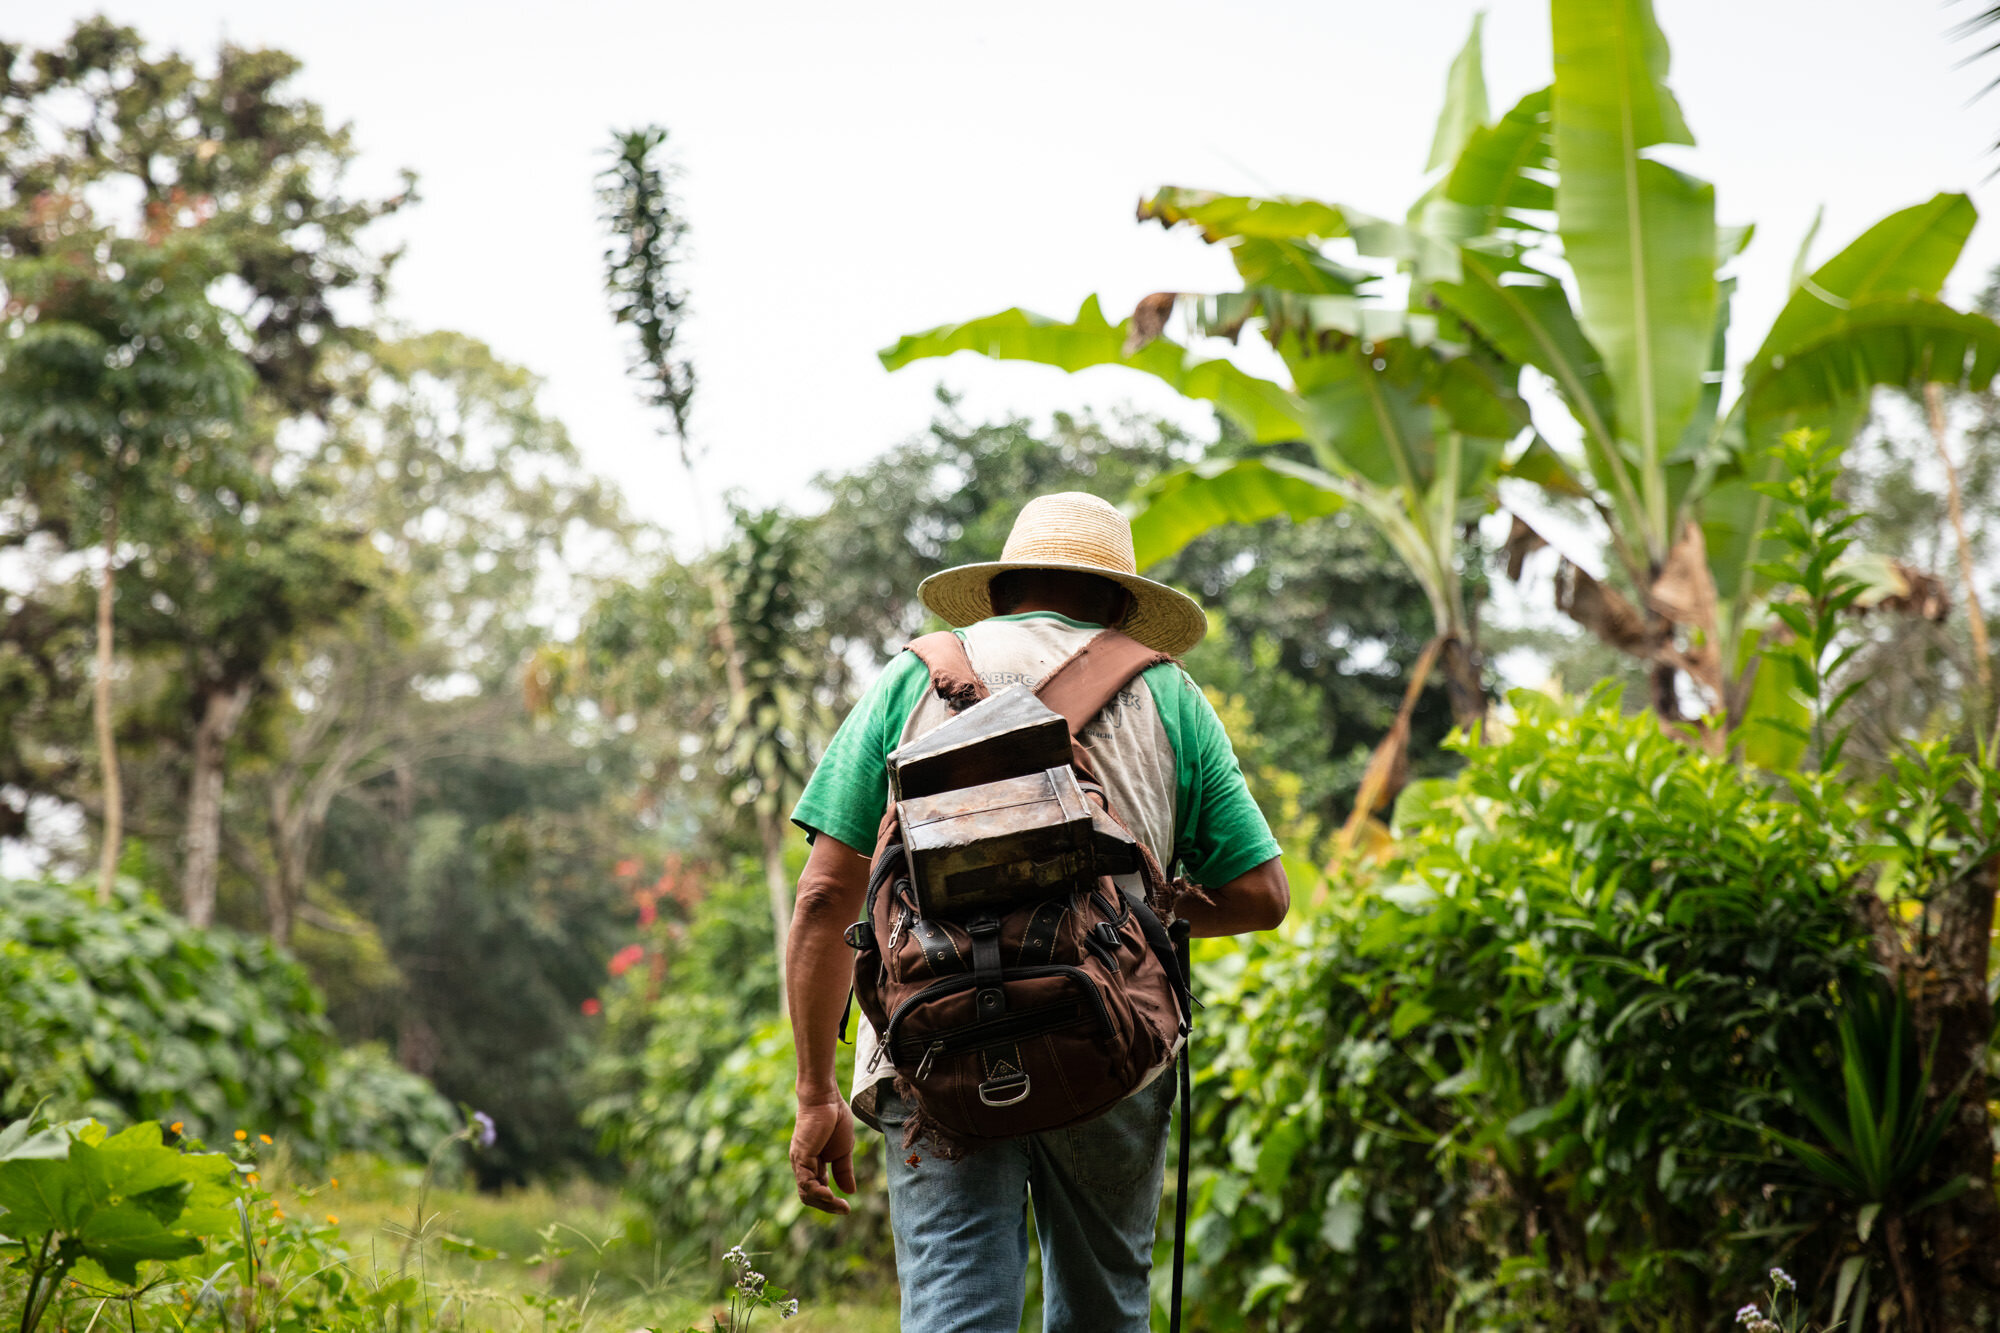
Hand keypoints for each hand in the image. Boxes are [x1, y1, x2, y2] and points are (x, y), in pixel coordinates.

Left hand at [790, 1094, 856, 1215]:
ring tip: (840, 1205)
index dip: (831, 1203)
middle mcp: (804, 1166)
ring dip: (823, 1203)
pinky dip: (817, 1192)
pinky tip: (830, 1195)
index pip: (817, 1192)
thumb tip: (850, 1191)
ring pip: (806, 1193)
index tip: (847, 1208)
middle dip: (827, 1207)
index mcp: (813, 1165)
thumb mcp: (844, 1151)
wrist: (826, 1099)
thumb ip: (844, 1171)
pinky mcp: (800, 1156)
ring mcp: (800, 1162)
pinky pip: (805, 1182)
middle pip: (810, 1197)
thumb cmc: (834, 1119)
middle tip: (844, 1210)